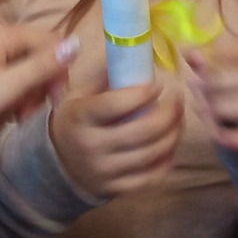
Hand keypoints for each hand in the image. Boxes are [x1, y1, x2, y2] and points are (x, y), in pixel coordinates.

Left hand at [0, 24, 78, 128]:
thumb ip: (43, 66)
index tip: (56, 101)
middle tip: (27, 117)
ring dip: (19, 97)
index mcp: (4, 35)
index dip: (58, 71)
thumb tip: (77, 43)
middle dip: (35, 89)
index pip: (49, 43)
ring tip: (9, 122)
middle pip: (32, 58)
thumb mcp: (9, 86)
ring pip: (15, 71)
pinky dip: (2, 97)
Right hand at [48, 67, 183, 198]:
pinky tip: (170, 144)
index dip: (143, 93)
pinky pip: (151, 177)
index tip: (159, 84)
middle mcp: (90, 146)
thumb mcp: (80, 93)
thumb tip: (133, 48)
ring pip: (151, 154)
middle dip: (168, 114)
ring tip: (179, 120)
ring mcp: (104, 171)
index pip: (116, 104)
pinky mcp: (115, 189)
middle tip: (179, 101)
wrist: (59, 163)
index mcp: (80, 116)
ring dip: (173, 135)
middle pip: (141, 131)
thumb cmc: (77, 120)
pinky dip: (167, 160)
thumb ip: (105, 73)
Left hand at [183, 31, 237, 153]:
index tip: (198, 58)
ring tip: (199, 109)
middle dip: (218, 82)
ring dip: (223, 107)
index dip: (224, 54)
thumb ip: (208, 70)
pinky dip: (235, 137)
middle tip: (192, 84)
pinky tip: (217, 136)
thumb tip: (189, 52)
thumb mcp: (225, 86)